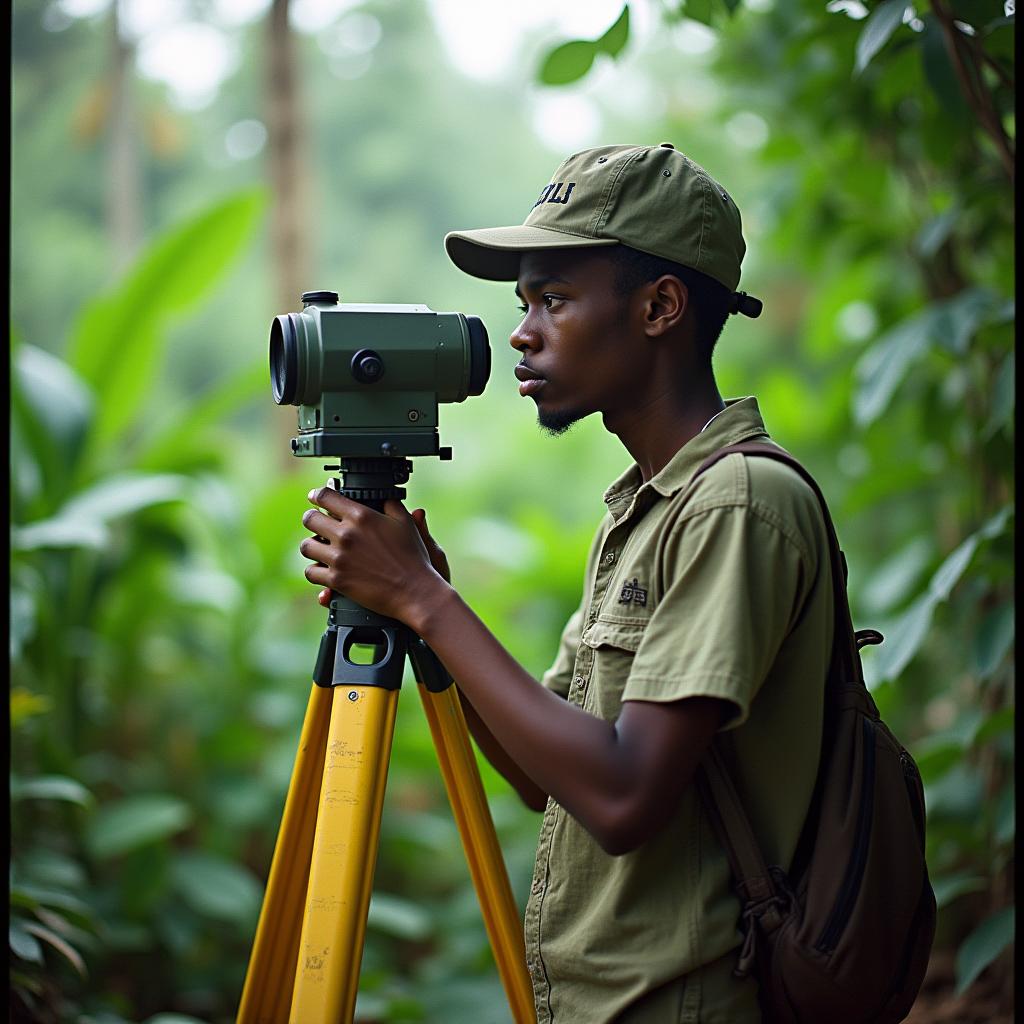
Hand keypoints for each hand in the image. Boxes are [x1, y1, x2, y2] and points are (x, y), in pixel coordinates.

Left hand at [315, 506, 449, 606]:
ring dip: (312, 545)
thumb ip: (392, 505)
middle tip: (318, 524)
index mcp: (361, 516)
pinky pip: (311, 572)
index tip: (316, 497)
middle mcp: (347, 534)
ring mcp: (339, 558)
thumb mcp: (406, 523)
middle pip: (310, 519)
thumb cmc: (413, 557)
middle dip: (313, 519)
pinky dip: (315, 571)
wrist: (414, 591)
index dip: (318, 495)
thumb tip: (384, 497)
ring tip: (319, 547)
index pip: (325, 496)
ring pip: (306, 546)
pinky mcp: (337, 580)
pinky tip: (322, 569)